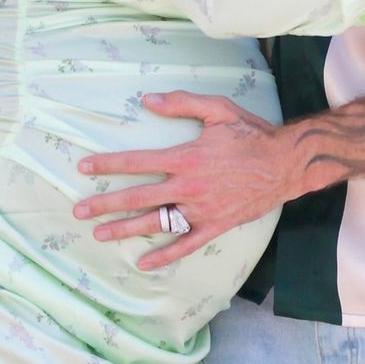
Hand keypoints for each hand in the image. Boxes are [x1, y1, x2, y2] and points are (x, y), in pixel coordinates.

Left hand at [73, 93, 293, 269]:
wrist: (285, 164)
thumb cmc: (251, 134)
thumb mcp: (218, 110)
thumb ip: (181, 104)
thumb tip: (147, 100)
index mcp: (185, 158)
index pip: (136, 161)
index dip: (107, 165)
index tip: (84, 168)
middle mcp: (188, 187)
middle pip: (137, 197)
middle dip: (105, 203)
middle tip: (79, 210)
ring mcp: (201, 210)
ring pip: (155, 223)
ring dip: (125, 229)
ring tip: (100, 234)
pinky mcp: (215, 226)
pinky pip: (185, 244)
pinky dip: (165, 255)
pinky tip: (144, 263)